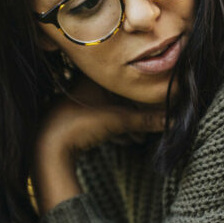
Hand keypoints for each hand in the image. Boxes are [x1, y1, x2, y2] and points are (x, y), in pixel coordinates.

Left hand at [33, 77, 164, 213]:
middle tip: (151, 128)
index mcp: (96, 75)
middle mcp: (87, 83)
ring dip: (128, 124)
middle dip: (138, 115)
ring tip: (140, 138)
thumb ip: (147, 119)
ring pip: (112, 110)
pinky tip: (124, 141)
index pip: (129, 82)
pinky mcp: (75, 116)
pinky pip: (101, 118)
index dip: (145, 97)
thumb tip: (174, 119)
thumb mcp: (119, 121)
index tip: (159, 109)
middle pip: (122, 98)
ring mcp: (79, 100)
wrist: (48, 147)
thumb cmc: (80, 125)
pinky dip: (114, 129)